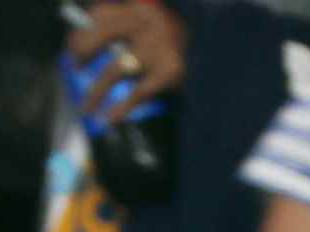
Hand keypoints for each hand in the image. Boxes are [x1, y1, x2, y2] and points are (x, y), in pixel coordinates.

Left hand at [66, 3, 185, 111]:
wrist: (213, 51)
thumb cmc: (173, 43)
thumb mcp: (148, 28)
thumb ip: (121, 31)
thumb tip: (81, 47)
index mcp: (137, 9)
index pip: (101, 15)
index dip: (82, 33)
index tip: (72, 52)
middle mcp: (145, 23)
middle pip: (104, 35)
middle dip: (84, 53)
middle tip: (75, 69)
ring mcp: (157, 48)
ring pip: (117, 68)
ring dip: (97, 90)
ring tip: (87, 108)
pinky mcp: (169, 72)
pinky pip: (139, 92)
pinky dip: (122, 107)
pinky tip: (110, 118)